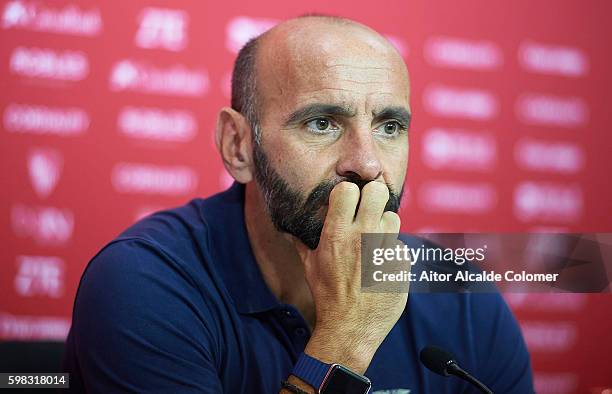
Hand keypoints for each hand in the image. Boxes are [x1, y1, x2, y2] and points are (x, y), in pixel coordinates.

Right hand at [291, 181, 409, 373]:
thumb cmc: (327, 295)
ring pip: (393, 217)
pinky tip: (382, 264)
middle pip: (378, 191)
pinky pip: (400, 246)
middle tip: (368, 209)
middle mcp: (362, 236)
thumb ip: (302, 242)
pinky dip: (392, 252)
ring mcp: (384, 249)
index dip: (348, 192)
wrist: (350, 327)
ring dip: (384, 225)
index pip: (348, 189)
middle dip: (373, 197)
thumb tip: (289, 229)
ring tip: (375, 239)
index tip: (348, 201)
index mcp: (337, 233)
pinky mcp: (400, 263)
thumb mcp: (310, 266)